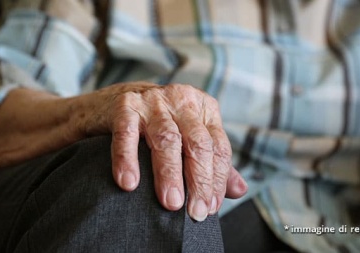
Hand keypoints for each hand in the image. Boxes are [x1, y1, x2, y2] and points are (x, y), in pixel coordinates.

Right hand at [82, 82, 247, 220]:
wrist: (119, 103)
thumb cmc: (161, 126)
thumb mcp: (190, 137)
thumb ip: (213, 162)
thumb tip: (240, 190)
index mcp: (204, 108)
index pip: (218, 147)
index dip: (217, 179)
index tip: (211, 208)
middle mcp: (182, 100)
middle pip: (197, 143)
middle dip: (199, 180)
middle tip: (195, 212)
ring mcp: (153, 101)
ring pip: (167, 139)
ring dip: (170, 174)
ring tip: (171, 203)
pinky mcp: (125, 105)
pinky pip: (127, 133)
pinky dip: (128, 159)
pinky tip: (129, 183)